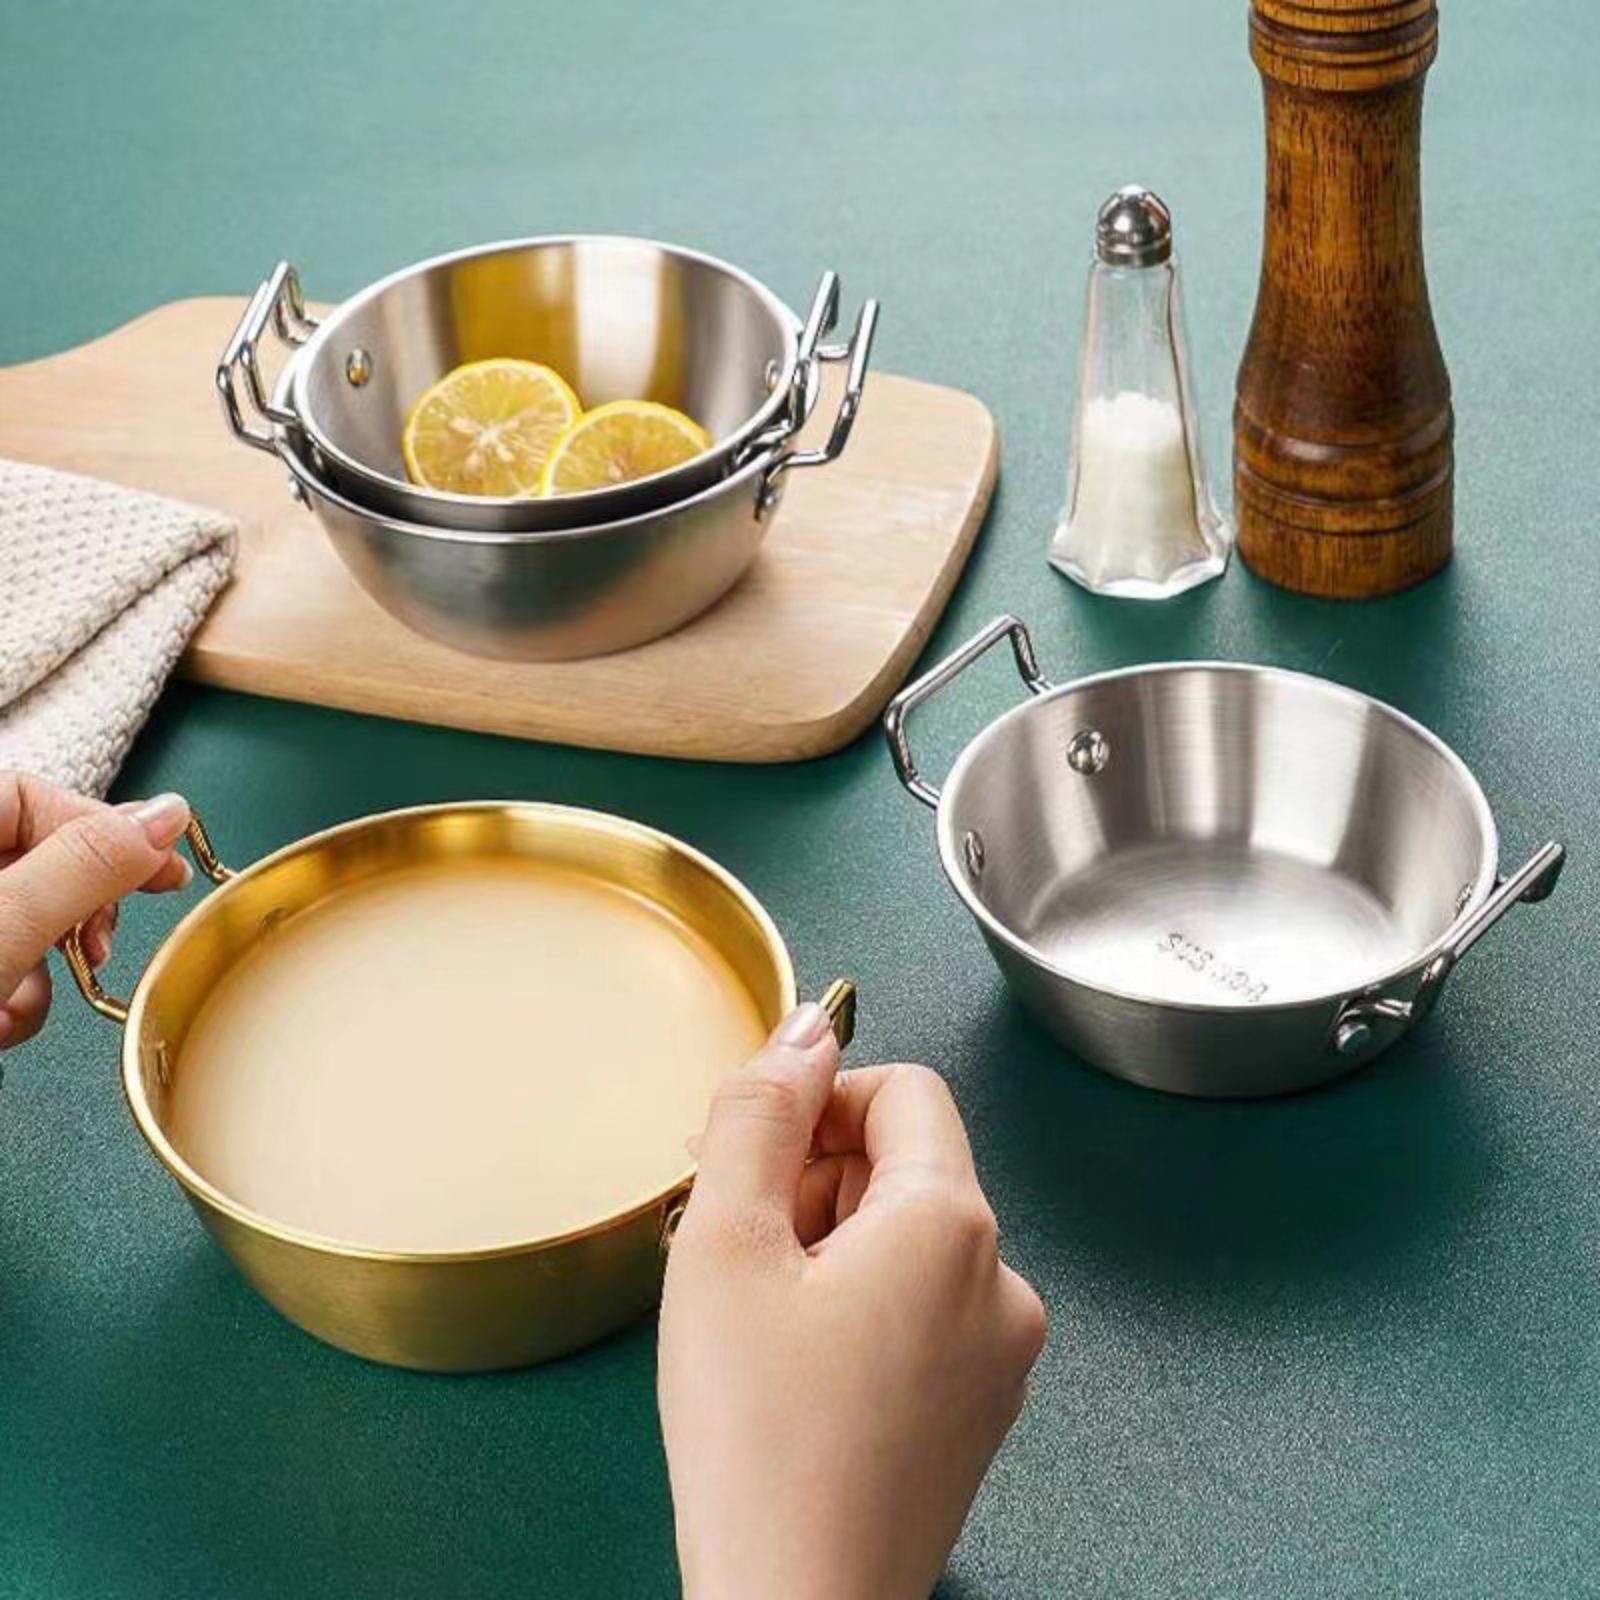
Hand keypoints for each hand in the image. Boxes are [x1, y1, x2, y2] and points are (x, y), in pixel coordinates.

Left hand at [0, 772, 191, 1048]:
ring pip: (26, 925)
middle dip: (72, 917)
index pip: (37, 795)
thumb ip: (86, 866)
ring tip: (11, 1009)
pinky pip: (6, 969)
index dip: (101, 832)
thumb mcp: (6, 924)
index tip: (161, 868)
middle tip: (102, 946)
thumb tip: (166, 817)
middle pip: (40, 861)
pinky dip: (12, 1003)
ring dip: (39, 978)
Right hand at [659, 1003, 1045, 1599]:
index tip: (750, 1159)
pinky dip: (855, 1310)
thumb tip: (806, 1027)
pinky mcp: (979, 1411)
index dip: (816, 1104)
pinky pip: (920, 1311)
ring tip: (757, 1321)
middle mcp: (1001, 1282)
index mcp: (953, 1225)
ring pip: (906, 1241)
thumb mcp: (727, 1242)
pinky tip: (794, 1370)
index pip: (901, 1089)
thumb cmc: (756, 1441)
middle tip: (735, 1251)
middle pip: (904, 1165)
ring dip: (826, 1248)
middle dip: (812, 1184)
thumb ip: (762, 1112)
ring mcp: (1000, 1355)